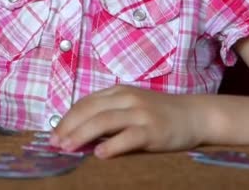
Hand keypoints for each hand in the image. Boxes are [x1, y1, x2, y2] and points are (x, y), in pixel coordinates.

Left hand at [50, 85, 203, 158]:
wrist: (195, 115)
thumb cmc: (159, 114)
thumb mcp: (131, 107)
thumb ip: (109, 115)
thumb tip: (78, 134)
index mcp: (118, 92)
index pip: (85, 103)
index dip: (66, 119)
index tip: (53, 135)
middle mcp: (127, 98)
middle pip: (90, 110)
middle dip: (69, 127)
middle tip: (55, 144)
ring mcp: (140, 113)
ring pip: (104, 121)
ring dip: (82, 135)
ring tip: (68, 148)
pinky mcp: (153, 129)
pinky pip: (128, 136)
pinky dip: (112, 145)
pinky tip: (99, 155)